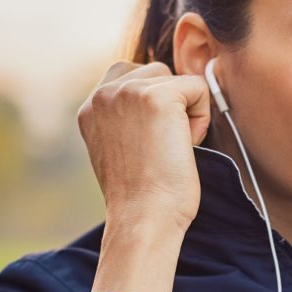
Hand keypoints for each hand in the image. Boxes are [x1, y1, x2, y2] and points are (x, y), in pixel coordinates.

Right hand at [77, 60, 212, 233]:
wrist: (143, 218)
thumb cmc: (139, 196)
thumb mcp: (119, 147)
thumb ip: (126, 117)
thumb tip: (162, 99)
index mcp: (89, 107)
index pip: (130, 76)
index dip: (152, 106)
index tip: (147, 144)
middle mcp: (103, 94)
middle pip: (157, 72)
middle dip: (169, 106)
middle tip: (159, 148)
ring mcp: (128, 91)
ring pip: (178, 80)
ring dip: (185, 112)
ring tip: (169, 148)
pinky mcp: (157, 96)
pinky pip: (198, 88)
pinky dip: (202, 119)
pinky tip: (183, 146)